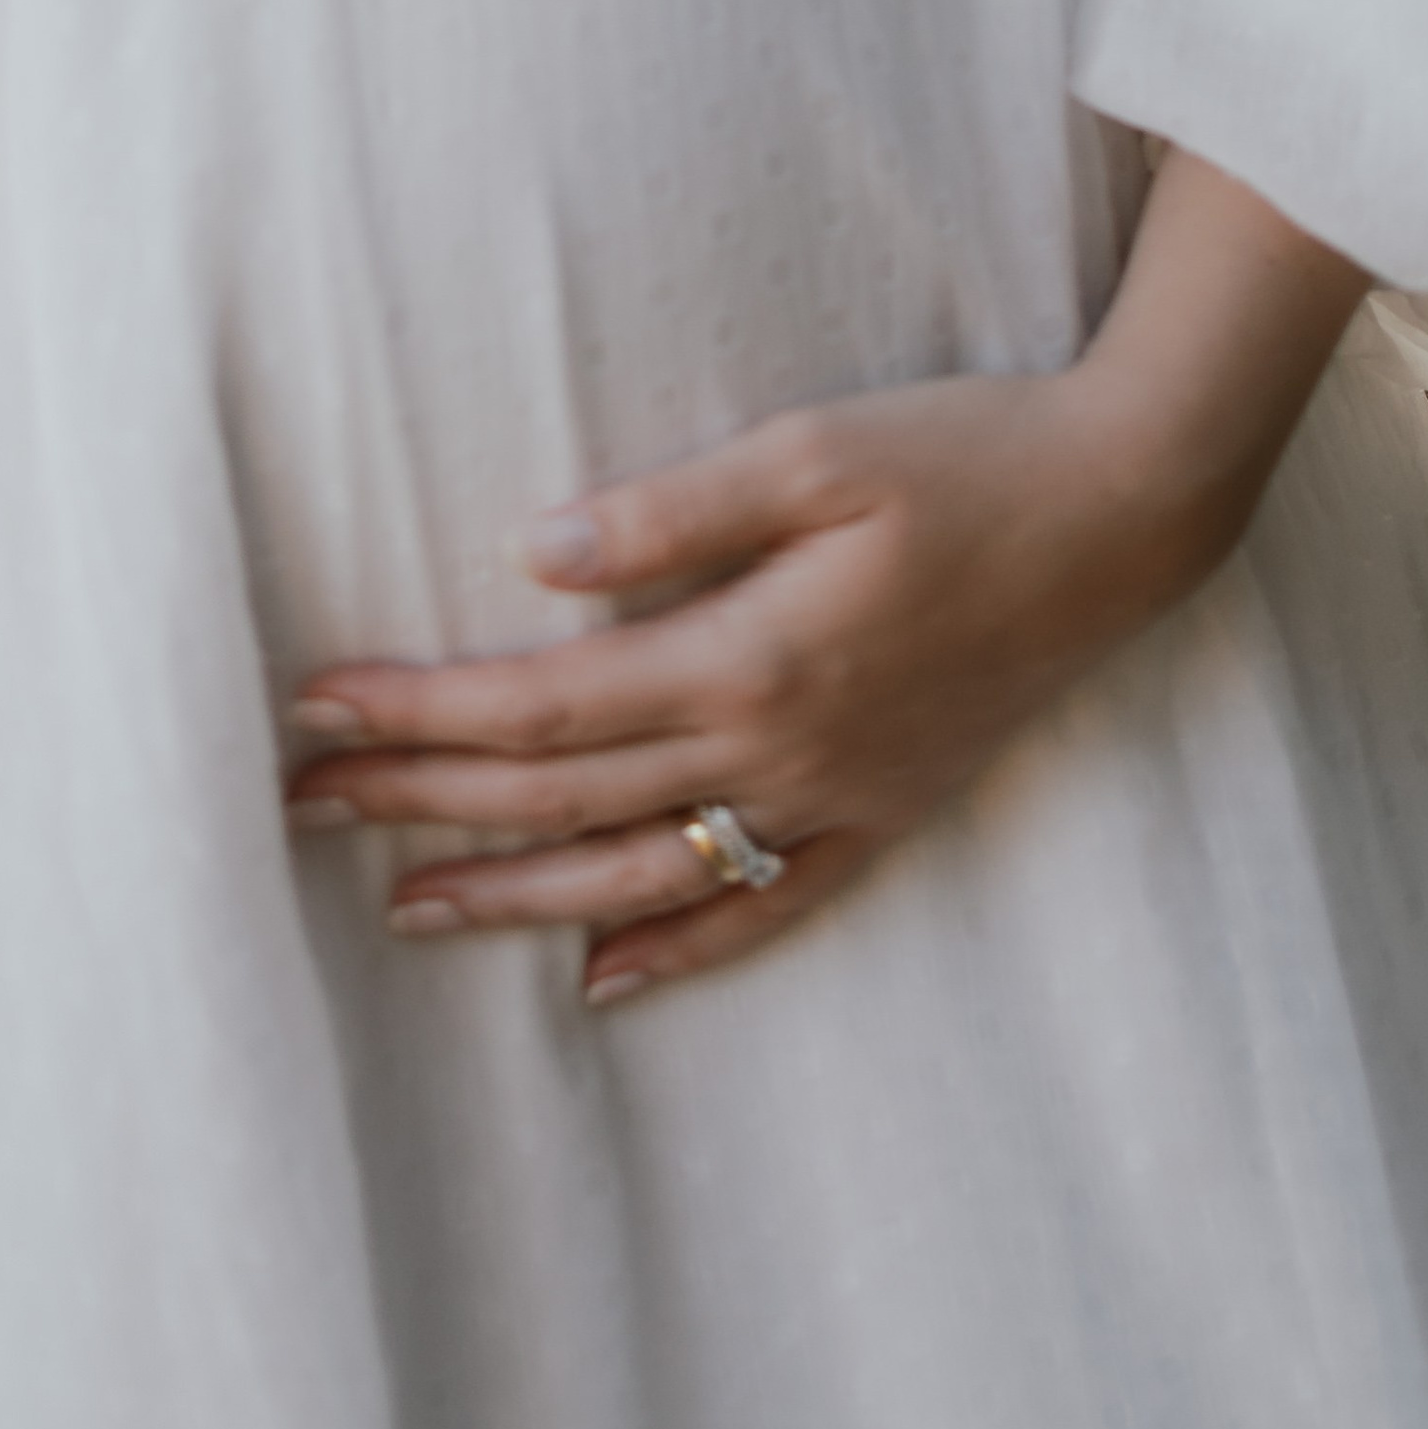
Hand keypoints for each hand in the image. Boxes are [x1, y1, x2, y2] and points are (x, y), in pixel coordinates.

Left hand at [286, 152, 1367, 1003]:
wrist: (1127, 510)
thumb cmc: (966, 453)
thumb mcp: (816, 448)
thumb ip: (675, 511)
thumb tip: (536, 556)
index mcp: (748, 656)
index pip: (542, 703)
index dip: (421, 713)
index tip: (316, 709)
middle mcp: (780, 751)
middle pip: (565, 799)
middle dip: (423, 803)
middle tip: (300, 808)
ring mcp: (837, 796)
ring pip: (643, 877)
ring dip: (515, 899)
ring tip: (405, 909)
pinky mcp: (888, 812)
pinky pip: (766, 904)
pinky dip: (679, 949)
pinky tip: (604, 980)